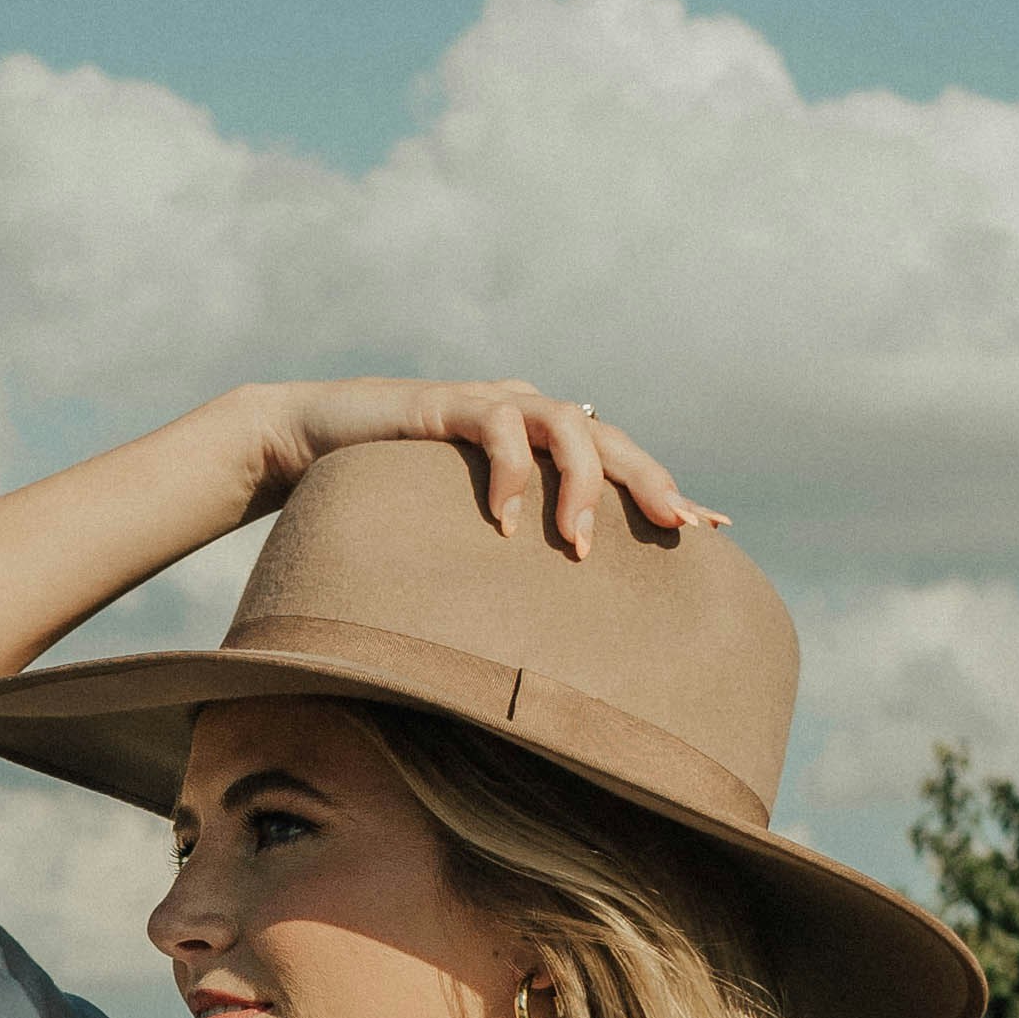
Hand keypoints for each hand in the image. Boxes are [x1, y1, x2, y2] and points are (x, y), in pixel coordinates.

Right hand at [241, 378, 720, 560]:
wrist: (306, 438)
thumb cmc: (381, 490)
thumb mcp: (455, 523)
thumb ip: (500, 544)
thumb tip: (540, 614)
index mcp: (536, 439)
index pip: (616, 457)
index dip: (663, 486)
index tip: (712, 528)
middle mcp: (523, 413)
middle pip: (609, 437)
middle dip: (649, 481)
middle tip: (680, 527)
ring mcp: (489, 402)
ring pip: (565, 424)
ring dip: (579, 485)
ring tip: (577, 545)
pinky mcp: (447, 403)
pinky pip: (494, 427)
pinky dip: (508, 473)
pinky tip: (505, 521)